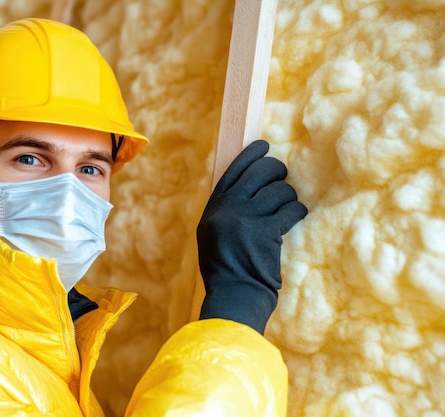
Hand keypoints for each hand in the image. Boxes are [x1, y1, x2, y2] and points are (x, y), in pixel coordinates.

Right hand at [197, 140, 306, 333]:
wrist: (234, 296)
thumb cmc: (227, 270)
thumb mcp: (214, 236)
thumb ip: (225, 211)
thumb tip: (249, 187)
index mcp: (212, 209)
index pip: (232, 171)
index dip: (250, 155)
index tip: (263, 145)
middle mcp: (226, 209)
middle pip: (257, 172)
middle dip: (276, 170)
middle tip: (283, 176)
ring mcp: (245, 219)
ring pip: (278, 191)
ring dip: (288, 198)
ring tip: (287, 209)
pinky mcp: (265, 231)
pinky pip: (291, 209)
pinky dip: (297, 212)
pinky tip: (295, 217)